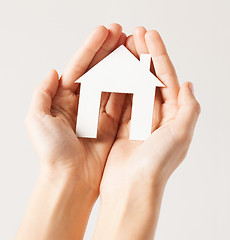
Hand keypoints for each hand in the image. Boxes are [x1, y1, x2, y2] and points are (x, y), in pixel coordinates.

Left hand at [25, 24, 125, 193]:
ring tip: (132, 46)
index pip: (80, 67)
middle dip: (109, 51)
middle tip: (123, 32)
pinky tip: (136, 71)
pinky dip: (129, 86)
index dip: (92, 48)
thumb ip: (42, 92)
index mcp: (63, 99)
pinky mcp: (112, 124)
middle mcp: (82, 104)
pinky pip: (122, 101)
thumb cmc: (52, 153)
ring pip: (112, 83)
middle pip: (98, 71)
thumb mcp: (37, 119)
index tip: (106, 31)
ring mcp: (98, 113)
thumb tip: (54, 71)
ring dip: (122, 65)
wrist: (70, 180)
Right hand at [94, 27, 200, 239]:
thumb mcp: (181, 134)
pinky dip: (118, 85)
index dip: (159, 56)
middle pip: (151, 79)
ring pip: (135, 87)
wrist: (132, 189)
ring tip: (123, 47)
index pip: (167, 78)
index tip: (149, 36)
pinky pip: (121, 101)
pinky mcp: (123, 127)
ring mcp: (139, 121)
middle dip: (144, 56)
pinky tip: (113, 70)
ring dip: (130, 67)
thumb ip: (188, 108)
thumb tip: (189, 84)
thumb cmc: (156, 165)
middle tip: (135, 34)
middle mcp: (158, 117)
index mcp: (174, 116)